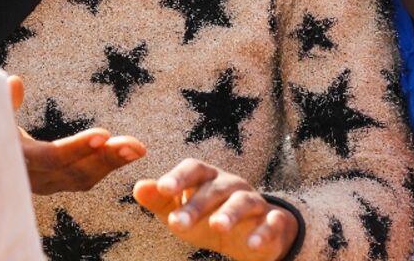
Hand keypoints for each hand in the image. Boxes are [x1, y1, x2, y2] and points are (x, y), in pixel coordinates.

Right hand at [8, 76, 145, 193]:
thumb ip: (2, 100)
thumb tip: (16, 82)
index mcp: (17, 160)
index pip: (51, 158)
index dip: (77, 147)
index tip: (104, 133)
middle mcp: (33, 179)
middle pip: (75, 173)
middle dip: (107, 159)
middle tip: (136, 145)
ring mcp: (45, 184)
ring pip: (84, 179)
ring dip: (112, 162)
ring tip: (138, 148)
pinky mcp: (55, 182)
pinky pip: (83, 177)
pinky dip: (104, 164)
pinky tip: (126, 152)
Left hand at [134, 158, 298, 260]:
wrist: (252, 237)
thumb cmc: (208, 218)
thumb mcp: (181, 211)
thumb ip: (160, 201)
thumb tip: (138, 187)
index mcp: (208, 179)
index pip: (194, 169)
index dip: (179, 177)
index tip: (163, 189)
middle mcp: (232, 185)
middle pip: (215, 188)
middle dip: (196, 205)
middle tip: (178, 223)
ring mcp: (255, 202)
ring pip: (244, 201)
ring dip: (231, 212)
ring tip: (217, 226)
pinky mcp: (274, 221)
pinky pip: (272, 222)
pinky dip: (263, 232)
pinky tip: (252, 245)